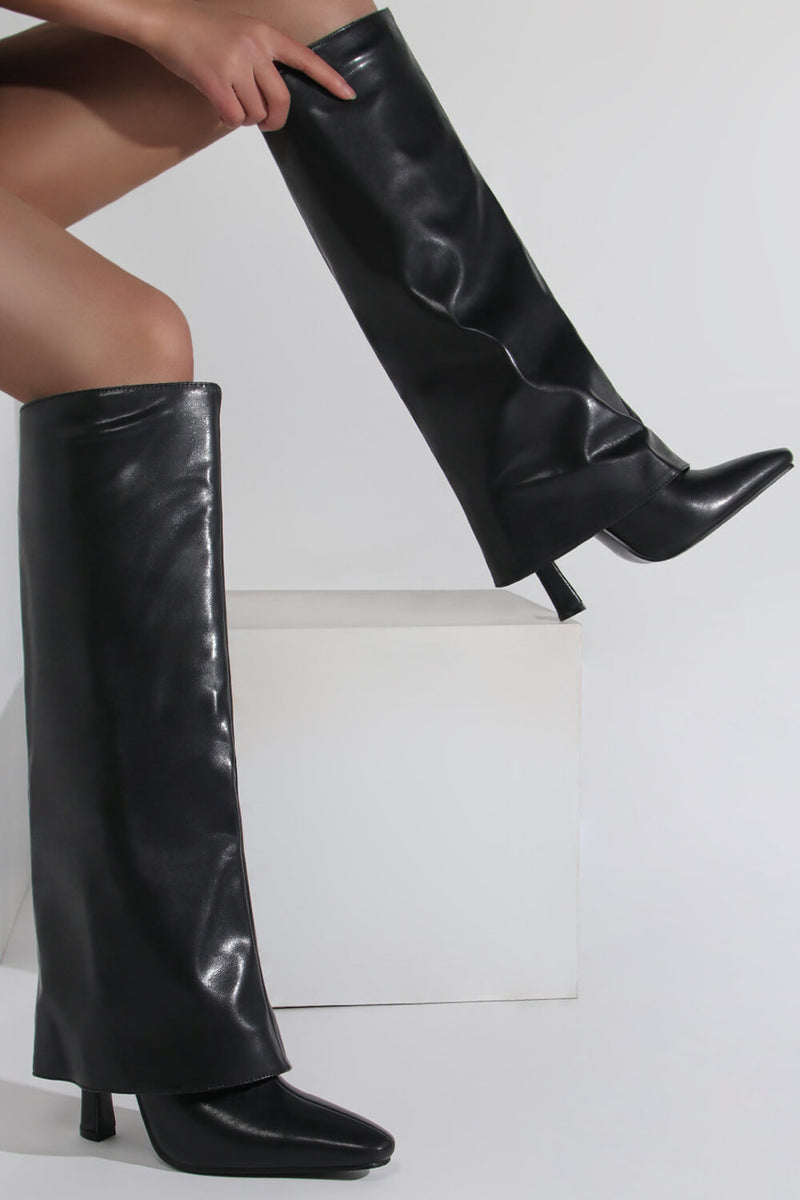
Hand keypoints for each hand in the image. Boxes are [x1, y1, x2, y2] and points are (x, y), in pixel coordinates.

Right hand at [135, 0, 355, 130]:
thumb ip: (260, 56)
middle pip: (282, 100)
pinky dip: (229, 119)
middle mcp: (254, 47)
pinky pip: (235, 117)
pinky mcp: (215, 80)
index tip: (348, 95)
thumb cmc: (199, 29)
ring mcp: (235, 64)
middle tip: (266, 122)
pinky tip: (219, 106)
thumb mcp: (239, 32)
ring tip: (232, 102)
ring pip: (256, 112)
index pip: (305, 59)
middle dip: (275, 119)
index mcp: (264, 33)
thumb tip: (271, 95)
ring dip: (247, 118)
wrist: (163, 20)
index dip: (329, 79)